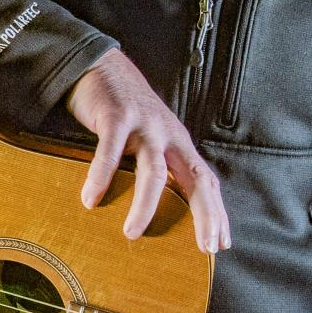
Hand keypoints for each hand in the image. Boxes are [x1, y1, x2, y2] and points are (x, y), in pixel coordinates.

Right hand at [68, 48, 229, 254]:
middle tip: (204, 247)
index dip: (216, 213)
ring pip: (154, 171)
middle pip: (195, 178)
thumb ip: (155, 164)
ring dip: (145, 205)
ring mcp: (144, 125)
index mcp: (178, 144)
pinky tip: (91, 199)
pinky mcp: (116, 116)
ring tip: (132, 233)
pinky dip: (101, 177)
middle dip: (204, 215)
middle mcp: (168, 135)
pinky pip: (109, 153)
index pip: (206, 182)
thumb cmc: (123, 110)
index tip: (221, 244)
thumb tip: (153, 208)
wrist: (101, 65)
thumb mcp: (148, 138)